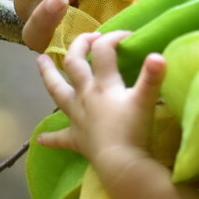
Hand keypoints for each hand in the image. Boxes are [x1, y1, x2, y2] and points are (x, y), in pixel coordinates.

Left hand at [36, 31, 165, 166]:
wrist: (120, 164)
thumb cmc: (133, 130)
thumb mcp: (145, 100)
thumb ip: (152, 76)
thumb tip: (158, 55)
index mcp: (102, 84)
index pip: (104, 51)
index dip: (113, 38)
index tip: (126, 34)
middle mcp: (85, 95)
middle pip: (74, 64)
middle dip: (78, 47)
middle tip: (84, 37)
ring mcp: (77, 116)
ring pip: (57, 91)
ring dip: (48, 75)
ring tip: (39, 60)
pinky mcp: (76, 139)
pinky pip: (60, 138)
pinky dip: (51, 138)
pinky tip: (40, 140)